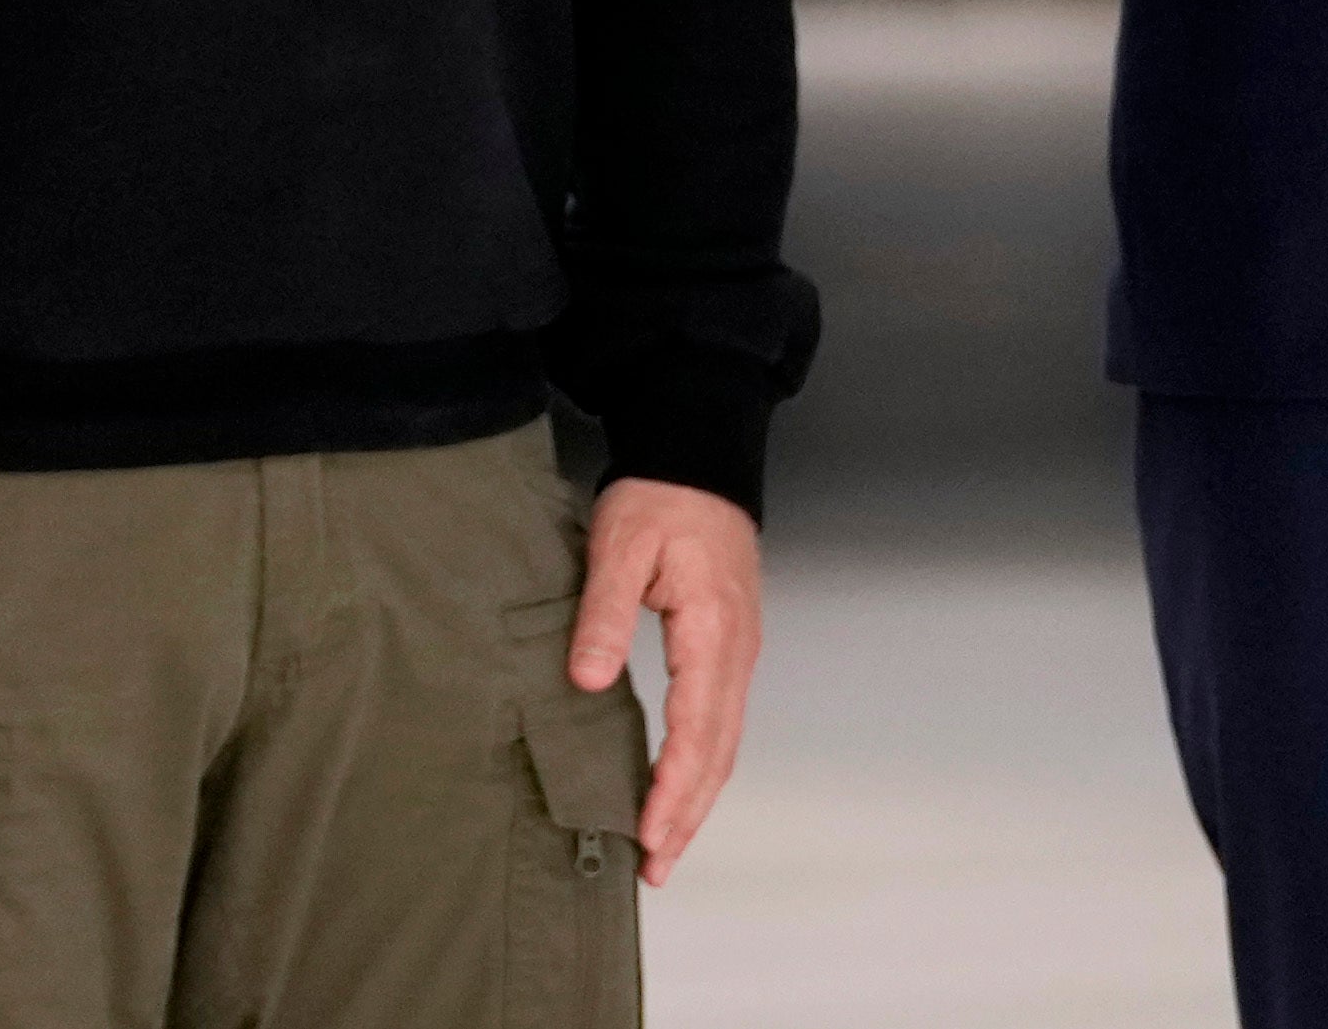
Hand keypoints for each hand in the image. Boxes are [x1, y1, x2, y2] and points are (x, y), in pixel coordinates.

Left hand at [565, 475, 763, 884]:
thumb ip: (603, 615)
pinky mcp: (728, 650)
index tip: (648, 834)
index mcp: (712, 633)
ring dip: (697, 799)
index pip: (697, 731)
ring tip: (664, 846)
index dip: (673, 789)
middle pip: (719, 754)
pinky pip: (721, 723)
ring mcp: (738, 654)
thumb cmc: (660, 498)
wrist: (698, 459)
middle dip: (688, 815)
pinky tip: (678, 787)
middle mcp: (736, 654)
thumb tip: (589, 679)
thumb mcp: (619, 546)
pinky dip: (702, 766)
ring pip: (725, 744)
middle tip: (655, 867)